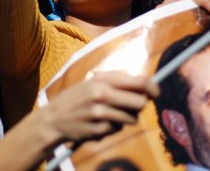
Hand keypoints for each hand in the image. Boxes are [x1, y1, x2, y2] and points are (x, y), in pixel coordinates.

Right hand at [38, 72, 158, 143]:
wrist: (54, 119)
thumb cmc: (76, 97)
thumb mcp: (92, 80)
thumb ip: (116, 78)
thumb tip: (143, 81)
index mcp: (103, 80)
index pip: (139, 82)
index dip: (153, 87)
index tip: (156, 92)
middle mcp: (103, 95)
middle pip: (140, 102)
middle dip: (140, 105)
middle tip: (132, 105)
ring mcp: (101, 114)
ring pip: (132, 118)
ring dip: (127, 117)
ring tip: (112, 114)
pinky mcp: (99, 130)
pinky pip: (119, 129)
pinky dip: (114, 127)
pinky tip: (101, 122)